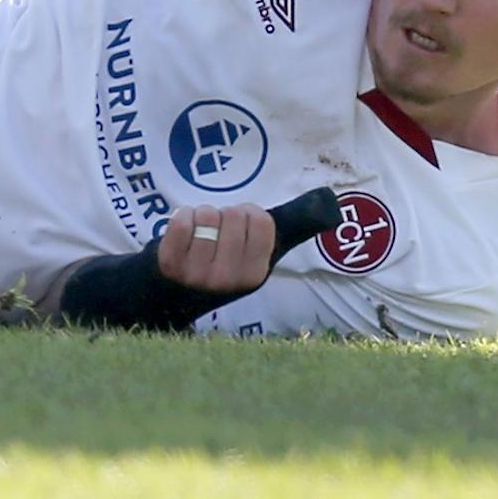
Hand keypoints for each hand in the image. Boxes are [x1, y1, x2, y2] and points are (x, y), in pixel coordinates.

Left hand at [155, 203, 278, 297]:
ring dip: (203, 216)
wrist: (171, 292)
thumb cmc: (220, 264)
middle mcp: (228, 278)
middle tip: (217, 233)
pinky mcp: (169, 264)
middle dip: (226, 215)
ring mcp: (197, 274)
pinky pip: (182, 221)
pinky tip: (183, 232)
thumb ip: (287, 232)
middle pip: (234, 214)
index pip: (261, 221)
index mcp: (255, 275)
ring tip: (200, 234)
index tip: (241, 227)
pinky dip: (182, 217)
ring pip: (207, 215)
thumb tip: (328, 206)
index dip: (250, 214)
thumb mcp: (256, 256)